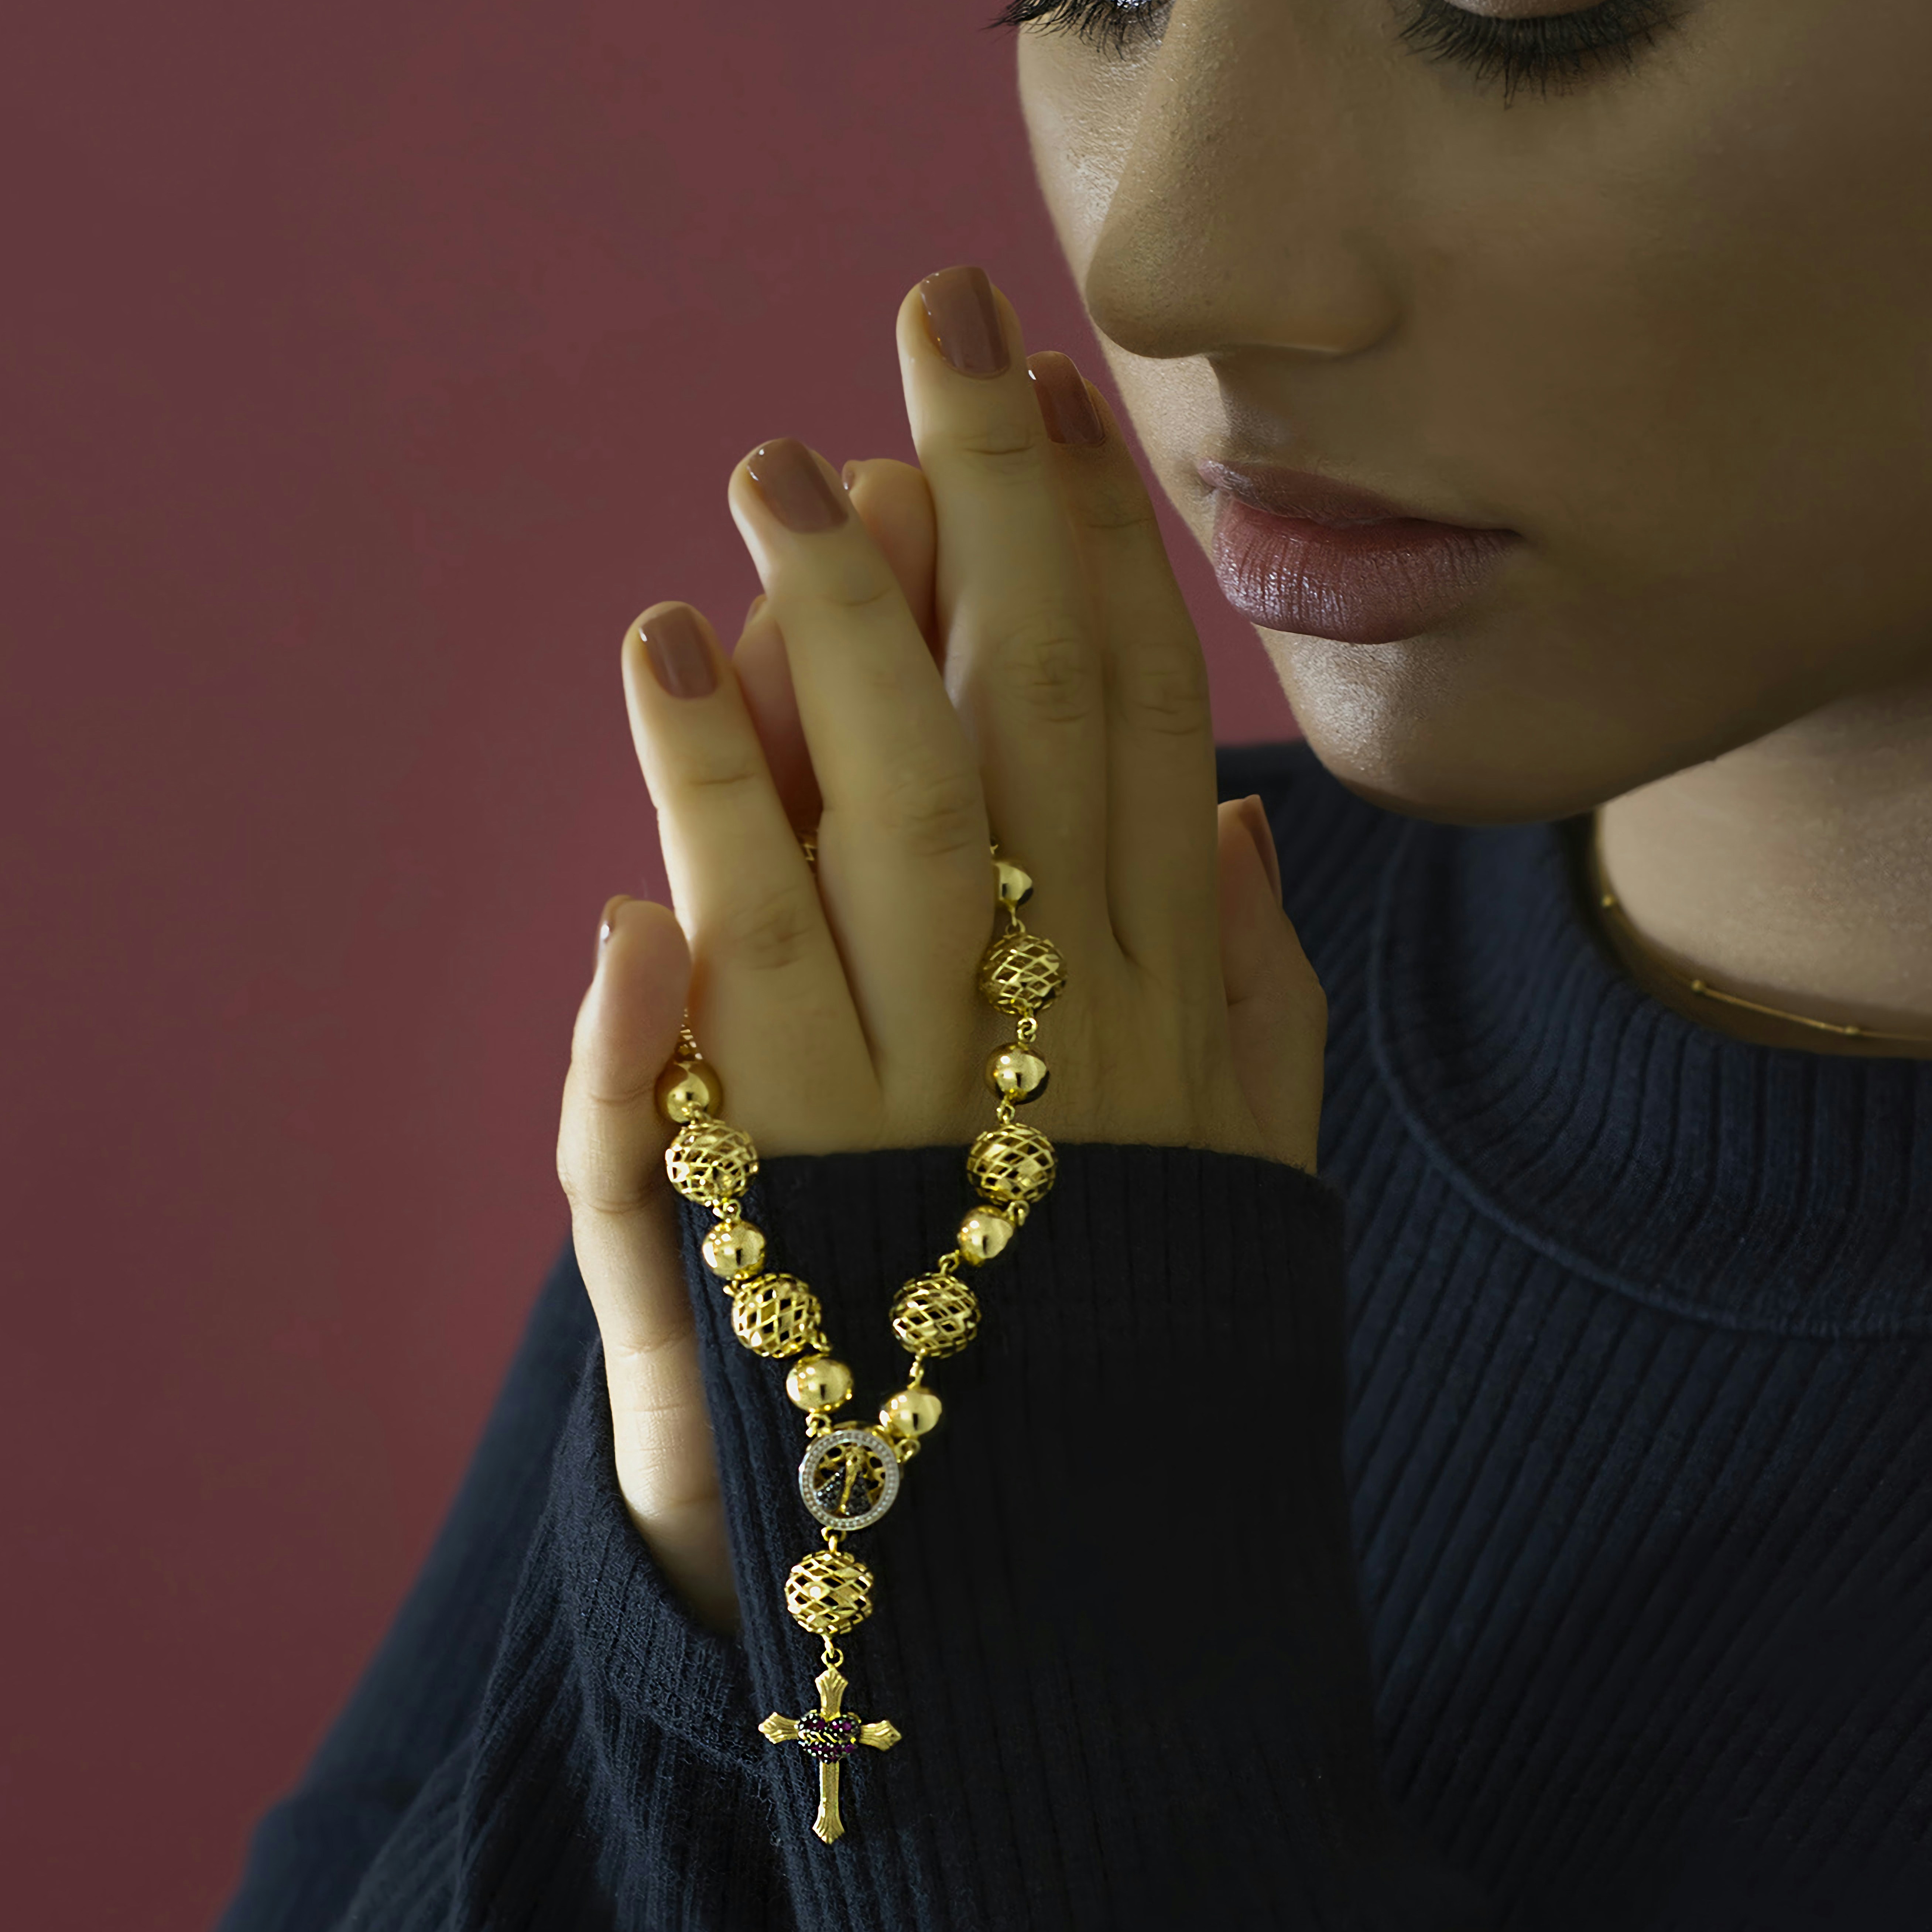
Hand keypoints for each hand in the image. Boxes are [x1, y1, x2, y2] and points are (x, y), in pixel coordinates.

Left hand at [557, 266, 1328, 1631]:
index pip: (1154, 733)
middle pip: (1037, 718)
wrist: (1053, 1602)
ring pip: (892, 799)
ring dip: (836, 618)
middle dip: (993, 513)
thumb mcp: (1246, 1197)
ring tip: (776, 469)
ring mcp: (930, 1088)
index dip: (1115, 557)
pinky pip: (746, 942)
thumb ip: (1262, 1026)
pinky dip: (705, 793)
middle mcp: (1072, 1025)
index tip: (1072, 414)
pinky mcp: (795, 1160)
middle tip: (934, 329)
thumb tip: (1255, 846)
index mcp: (1181, 1020)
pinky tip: (669, 664)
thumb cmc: (1142, 1377)